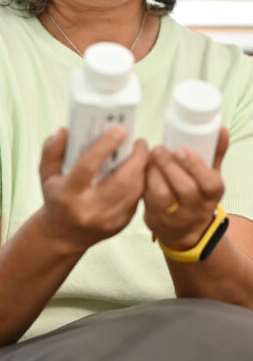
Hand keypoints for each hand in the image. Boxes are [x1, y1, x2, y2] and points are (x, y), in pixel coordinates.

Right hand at [37, 126, 148, 254]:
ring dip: (142, 168)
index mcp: (68, 195)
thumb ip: (52, 151)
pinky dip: (141, 181)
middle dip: (136, 158)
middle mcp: (89, 209)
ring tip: (141, 152)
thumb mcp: (46, 174)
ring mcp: (108, 220)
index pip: (88, 166)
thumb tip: (65, 131)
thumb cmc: (56, 197)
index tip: (120, 129)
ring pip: (134, 191)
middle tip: (139, 141)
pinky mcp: (121, 224)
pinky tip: (140, 169)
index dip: (105, 146)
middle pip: (121, 181)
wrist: (63, 235)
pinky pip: (137, 199)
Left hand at [143, 127, 228, 249]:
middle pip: (185, 190)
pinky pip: (146, 201)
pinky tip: (140, 168)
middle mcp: (195, 208)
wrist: (185, 231)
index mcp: (211, 195)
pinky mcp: (154, 219)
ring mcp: (174, 217)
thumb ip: (214, 153)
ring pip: (163, 197)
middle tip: (159, 149)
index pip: (209, 183)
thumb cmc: (197, 195)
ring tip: (149, 156)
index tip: (181, 149)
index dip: (195, 166)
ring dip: (154, 173)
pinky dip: (143, 182)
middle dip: (170, 167)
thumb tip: (220, 129)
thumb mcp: (210, 177)